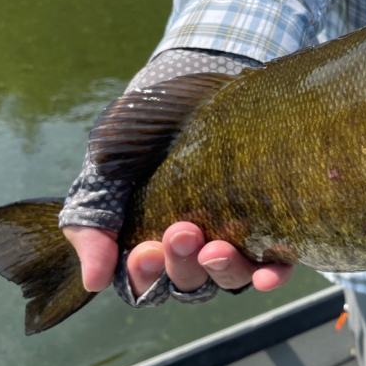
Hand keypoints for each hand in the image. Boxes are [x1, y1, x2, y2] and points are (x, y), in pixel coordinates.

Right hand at [59, 48, 293, 302]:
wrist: (196, 81)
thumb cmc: (143, 126)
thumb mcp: (106, 163)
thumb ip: (92, 219)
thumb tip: (94, 280)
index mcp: (148, 243)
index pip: (143, 283)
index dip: (143, 277)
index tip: (144, 251)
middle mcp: (191, 251)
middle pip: (188, 284)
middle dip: (182, 265)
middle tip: (182, 231)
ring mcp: (232, 240)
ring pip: (229, 278)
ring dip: (223, 271)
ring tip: (217, 247)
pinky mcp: (269, 227)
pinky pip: (273, 265)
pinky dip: (271, 276)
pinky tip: (268, 275)